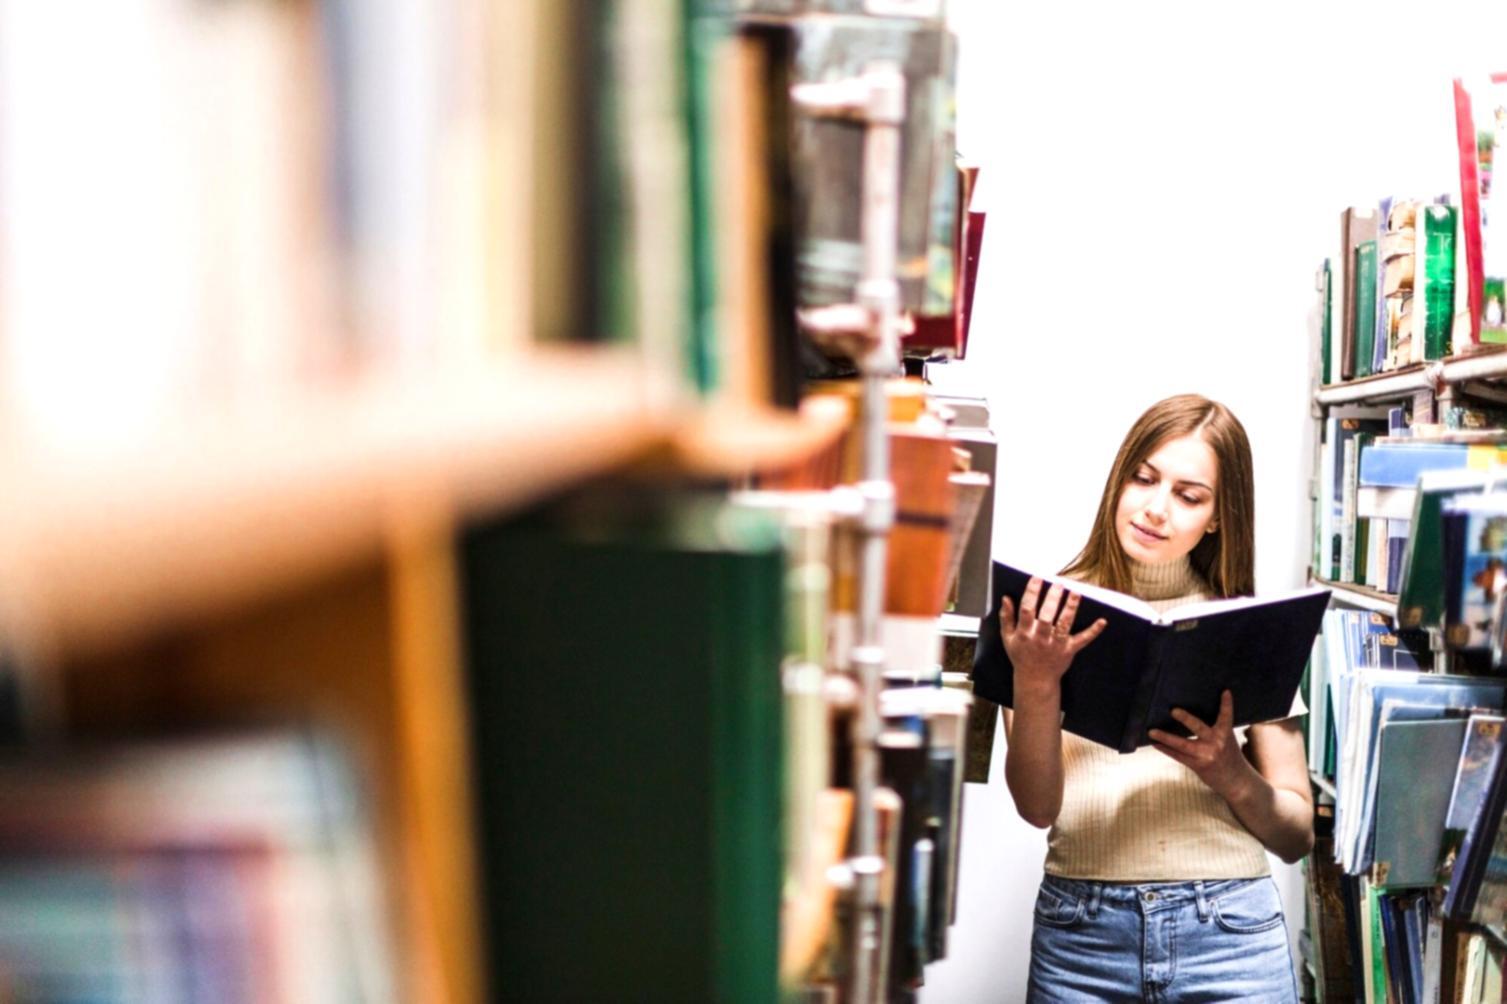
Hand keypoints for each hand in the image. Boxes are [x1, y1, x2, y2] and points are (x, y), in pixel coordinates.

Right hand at [999, 577, 1106, 694]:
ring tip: (1075, 592)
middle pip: (1047, 615)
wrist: (1035, 679)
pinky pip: (1083, 640)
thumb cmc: (1021, 656)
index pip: (1027, 609)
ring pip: (1064, 624)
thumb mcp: (1007, 638)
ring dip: (1070, 608)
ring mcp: (1056, 644)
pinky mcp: (1069, 650)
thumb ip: (1006, 618)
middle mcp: (1040, 638)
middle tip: (1058, 584)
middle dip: (1052, 599)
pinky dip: (1093, 631)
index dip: (1031, 593)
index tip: (1036, 579)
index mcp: (1024, 633)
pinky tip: (1102, 621)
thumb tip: (1006, 598)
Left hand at [1148, 690, 1252, 796]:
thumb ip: (1215, 728)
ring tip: (1151, 731)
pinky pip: (1178, 756)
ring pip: (1182, 744)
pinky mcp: (1198, 765)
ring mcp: (1206, 754)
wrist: (1236, 781)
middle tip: (1173, 710)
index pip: (1226, 716)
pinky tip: (1155, 744)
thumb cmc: (1229, 755)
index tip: (1225, 692)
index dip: (1226, 704)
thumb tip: (1192, 716)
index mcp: (1225, 733)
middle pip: (1198, 727)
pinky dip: (1166, 749)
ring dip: (1164, 737)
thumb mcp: (1227, 740)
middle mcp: (1216, 743)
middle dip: (1185, 719)